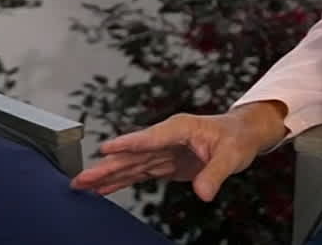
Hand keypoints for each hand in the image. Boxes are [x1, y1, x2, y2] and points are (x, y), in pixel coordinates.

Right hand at [69, 102, 286, 201]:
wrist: (241, 135)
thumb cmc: (236, 138)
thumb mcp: (232, 155)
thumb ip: (215, 173)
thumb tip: (202, 193)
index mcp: (178, 128)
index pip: (149, 138)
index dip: (128, 144)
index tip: (105, 149)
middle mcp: (165, 138)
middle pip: (131, 154)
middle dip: (106, 166)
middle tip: (81, 177)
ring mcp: (162, 151)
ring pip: (130, 165)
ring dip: (107, 175)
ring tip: (83, 185)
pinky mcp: (164, 164)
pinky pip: (138, 174)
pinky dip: (120, 182)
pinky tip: (103, 189)